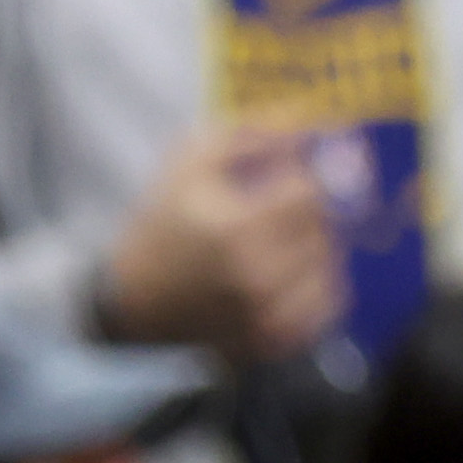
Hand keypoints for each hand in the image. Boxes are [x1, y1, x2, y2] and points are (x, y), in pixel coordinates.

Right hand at [100, 125, 345, 361]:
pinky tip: (295, 270)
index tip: (284, 174)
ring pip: (331, 264)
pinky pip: (328, 305)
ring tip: (284, 237)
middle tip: (282, 205)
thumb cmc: (162, 220)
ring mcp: (267, 316)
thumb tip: (309, 121)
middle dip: (309, 208)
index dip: (302, 174)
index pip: (310, 191)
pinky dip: (321, 282)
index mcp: (236, 230)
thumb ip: (254, 133)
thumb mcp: (192, 160)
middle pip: (324, 227)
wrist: (132, 296)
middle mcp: (258, 278)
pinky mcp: (272, 341)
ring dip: (316, 243)